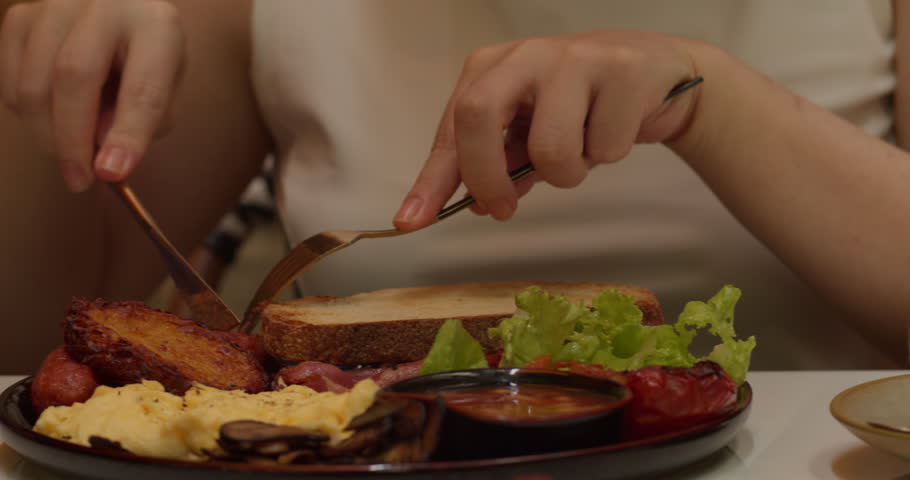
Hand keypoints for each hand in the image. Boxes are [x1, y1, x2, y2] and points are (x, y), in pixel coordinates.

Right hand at [0, 0, 184, 191]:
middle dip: (72, 140)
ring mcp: (55, 5)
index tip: (112, 173)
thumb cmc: (146, 55)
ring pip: (34, 83)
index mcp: (155, 25)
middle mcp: (105, 4)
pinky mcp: (20, 16)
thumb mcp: (166, 87)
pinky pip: (11, 82)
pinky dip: (29, 117)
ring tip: (71, 154)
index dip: (127, 134)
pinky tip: (54, 120)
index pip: (142, 86)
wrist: (120, 10)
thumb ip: (145, 120)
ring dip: (48, 135)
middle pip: (73, 76)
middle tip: (80, 180)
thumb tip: (102, 156)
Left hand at [394, 31, 701, 229]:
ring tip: (583, 152)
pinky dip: (607, 156)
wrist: (658, 75)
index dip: (432, 179)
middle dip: (487, 177)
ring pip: (550, 148)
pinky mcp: (623, 71)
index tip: (411, 220)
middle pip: (478, 117)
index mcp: (492, 68)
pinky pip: (604, 149)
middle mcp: (525, 55)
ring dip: (567, 174)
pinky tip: (617, 129)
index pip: (452, 127)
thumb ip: (500, 167)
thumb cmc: (583, 106)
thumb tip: (476, 205)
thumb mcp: (531, 134)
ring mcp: (575, 58)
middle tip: (504, 208)